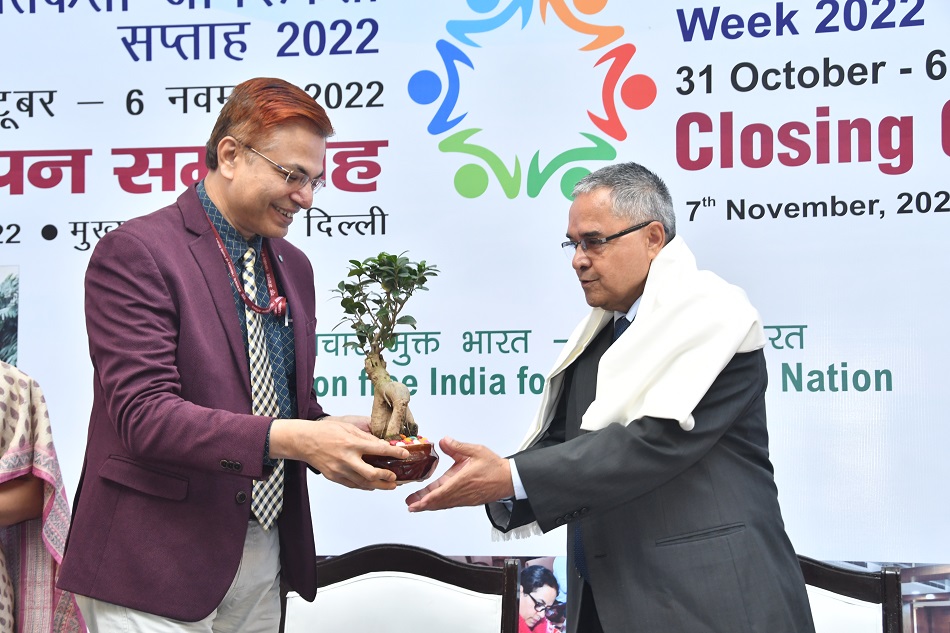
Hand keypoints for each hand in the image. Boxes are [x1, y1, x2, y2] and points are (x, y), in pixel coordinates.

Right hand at [269, 417, 408, 490]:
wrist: (304, 441)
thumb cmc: (326, 432)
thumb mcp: (349, 428)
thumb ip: (366, 437)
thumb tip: (382, 445)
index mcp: (352, 443)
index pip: (378, 450)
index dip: (394, 453)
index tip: (405, 455)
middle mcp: (346, 459)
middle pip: (371, 474)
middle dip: (386, 478)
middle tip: (396, 478)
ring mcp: (339, 470)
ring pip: (363, 483)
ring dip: (378, 485)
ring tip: (389, 485)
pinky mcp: (334, 477)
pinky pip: (352, 485)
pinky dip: (364, 486)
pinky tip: (372, 485)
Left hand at [404, 437, 512, 511]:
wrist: (508, 479)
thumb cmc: (494, 466)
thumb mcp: (475, 451)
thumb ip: (457, 446)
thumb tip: (444, 441)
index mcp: (461, 480)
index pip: (440, 493)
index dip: (426, 499)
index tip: (415, 502)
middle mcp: (462, 493)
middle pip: (438, 502)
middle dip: (422, 504)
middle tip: (410, 506)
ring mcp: (465, 499)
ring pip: (444, 504)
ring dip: (430, 505)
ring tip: (416, 505)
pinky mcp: (468, 500)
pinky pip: (450, 504)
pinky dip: (440, 504)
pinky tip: (433, 502)